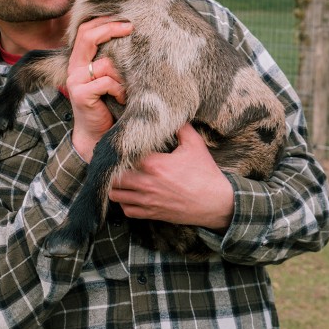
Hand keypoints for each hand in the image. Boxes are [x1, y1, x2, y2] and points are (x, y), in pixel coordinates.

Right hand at [66, 17, 132, 160]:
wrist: (97, 135)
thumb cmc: (108, 105)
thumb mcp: (108, 78)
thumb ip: (110, 60)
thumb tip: (131, 35)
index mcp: (79, 61)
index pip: (85, 31)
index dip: (103, 21)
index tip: (124, 20)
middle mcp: (74, 68)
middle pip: (88, 36)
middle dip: (111, 28)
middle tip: (130, 27)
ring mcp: (75, 81)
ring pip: (105, 63)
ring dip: (122, 76)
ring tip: (126, 90)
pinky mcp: (81, 94)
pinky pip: (107, 81)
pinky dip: (119, 90)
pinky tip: (121, 100)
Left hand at [108, 123, 234, 231]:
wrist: (217, 203)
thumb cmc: (205, 173)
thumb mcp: (195, 145)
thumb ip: (180, 127)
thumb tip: (170, 114)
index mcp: (154, 164)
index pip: (122, 155)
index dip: (117, 149)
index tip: (117, 145)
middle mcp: (146, 183)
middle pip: (113, 177)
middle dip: (111, 169)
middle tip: (114, 162)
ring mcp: (148, 200)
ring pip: (116, 195)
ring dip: (115, 186)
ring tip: (120, 178)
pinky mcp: (152, 213)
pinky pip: (127, 211)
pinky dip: (125, 203)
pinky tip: (130, 195)